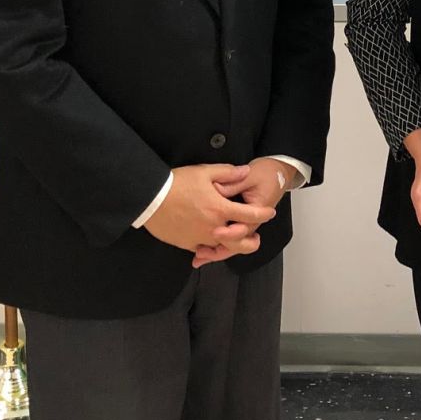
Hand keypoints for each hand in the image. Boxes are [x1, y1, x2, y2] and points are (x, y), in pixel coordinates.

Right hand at [145, 164, 276, 258]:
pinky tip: (209, 241)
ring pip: (221, 247)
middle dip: (251, 242)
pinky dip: (208, 247)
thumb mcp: (204, 172)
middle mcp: (213, 227)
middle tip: (256, 237)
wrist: (151, 200)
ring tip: (233, 238)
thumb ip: (228, 172)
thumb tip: (245, 171)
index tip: (269, 213)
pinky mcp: (187, 244)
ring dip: (230, 244)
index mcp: (220, 209)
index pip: (249, 214)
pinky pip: (203, 248)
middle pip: (239, 242)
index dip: (263, 213)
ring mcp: (200, 238)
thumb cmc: (177, 183)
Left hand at [191, 158, 297, 267]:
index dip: (229, 233)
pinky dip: (214, 247)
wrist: (278, 173)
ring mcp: (245, 226)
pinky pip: (228, 240)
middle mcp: (251, 222)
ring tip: (199, 256)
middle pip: (236, 244)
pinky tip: (201, 250)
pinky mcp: (239, 224)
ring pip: (231, 246)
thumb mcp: (249, 175)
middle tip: (202, 250)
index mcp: (256, 211)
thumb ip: (231, 183)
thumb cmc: (267, 174)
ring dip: (214, 253)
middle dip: (218, 251)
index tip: (215, 232)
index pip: (243, 228)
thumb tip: (214, 189)